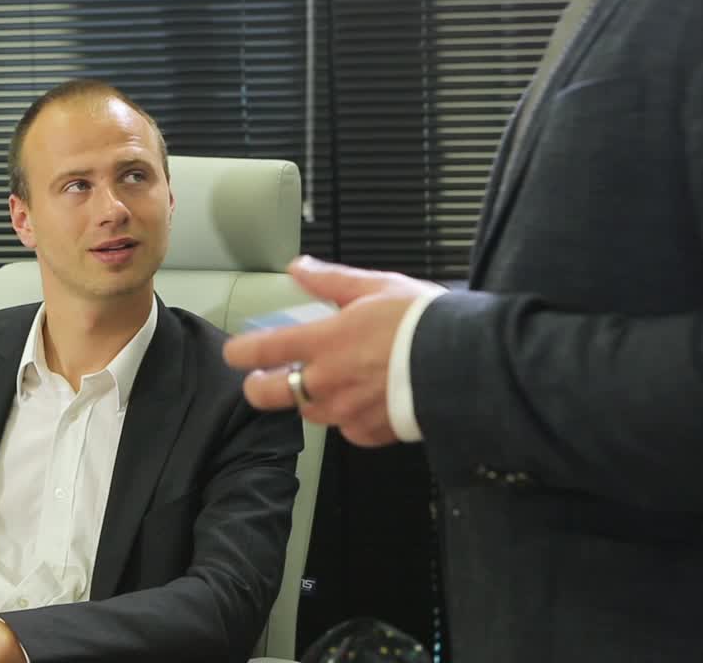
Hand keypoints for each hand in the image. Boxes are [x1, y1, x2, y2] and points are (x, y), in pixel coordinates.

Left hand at [223, 256, 441, 446]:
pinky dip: (349, 415)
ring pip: (307, 412)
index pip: (260, 351)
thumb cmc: (423, 322)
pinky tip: (366, 399)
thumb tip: (299, 268)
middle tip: (265, 378)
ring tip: (329, 382)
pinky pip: (345, 428)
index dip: (239, 353)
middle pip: (266, 396)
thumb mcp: (375, 287)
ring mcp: (345, 411)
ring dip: (310, 398)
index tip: (236, 352)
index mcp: (323, 342)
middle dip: (258, 387)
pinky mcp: (368, 434)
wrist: (466, 364)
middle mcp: (326, 382)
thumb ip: (330, 281)